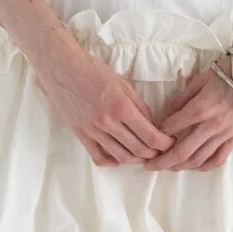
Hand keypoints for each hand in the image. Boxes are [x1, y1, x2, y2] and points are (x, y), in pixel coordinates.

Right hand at [32, 49, 176, 167]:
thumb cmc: (94, 71)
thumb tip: (152, 125)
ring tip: (143, 155)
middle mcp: (108, 122)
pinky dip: (113, 162)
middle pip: (138, 149)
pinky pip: (99, 157)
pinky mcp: (81, 135)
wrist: (63, 69)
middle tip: (159, 151)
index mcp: (122, 107)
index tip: (169, 143)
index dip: (164, 144)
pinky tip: (120, 157)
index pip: (149, 135)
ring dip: (136, 160)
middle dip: (153, 153)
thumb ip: (139, 106)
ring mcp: (93, 131)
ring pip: (120, 157)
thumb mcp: (124, 84)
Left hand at [137, 63, 232, 170]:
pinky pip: (218, 159)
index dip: (158, 135)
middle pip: (183, 151)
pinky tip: (193, 166)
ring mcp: (224, 134)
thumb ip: (182, 99)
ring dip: (180, 167)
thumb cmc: (227, 74)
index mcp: (200, 108)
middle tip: (150, 166)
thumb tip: (167, 115)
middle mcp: (211, 125)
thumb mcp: (199, 80)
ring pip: (199, 159)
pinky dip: (204, 166)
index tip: (149, 138)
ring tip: (168, 168)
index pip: (172, 127)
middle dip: (163, 161)